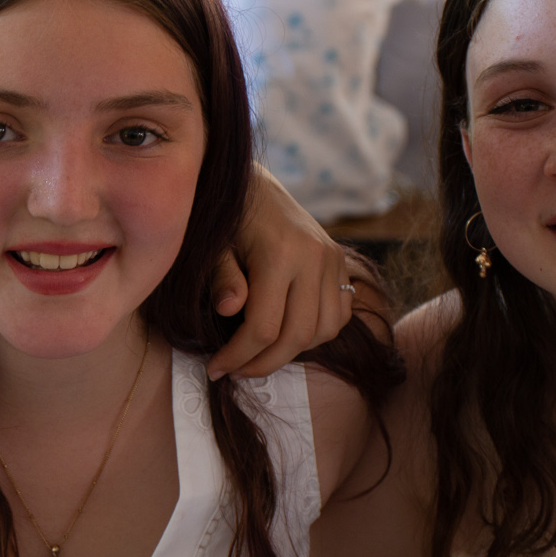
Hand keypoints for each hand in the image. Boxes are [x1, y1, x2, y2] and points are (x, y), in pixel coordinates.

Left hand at [208, 166, 352, 378]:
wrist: (257, 185)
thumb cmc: (227, 218)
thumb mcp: (214, 245)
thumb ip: (222, 277)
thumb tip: (230, 310)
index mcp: (280, 253)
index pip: (265, 327)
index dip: (238, 356)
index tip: (216, 368)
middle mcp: (315, 257)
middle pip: (298, 336)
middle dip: (264, 363)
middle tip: (236, 371)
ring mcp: (333, 260)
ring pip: (323, 331)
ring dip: (292, 353)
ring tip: (258, 354)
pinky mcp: (341, 264)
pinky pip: (339, 316)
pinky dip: (316, 334)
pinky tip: (286, 333)